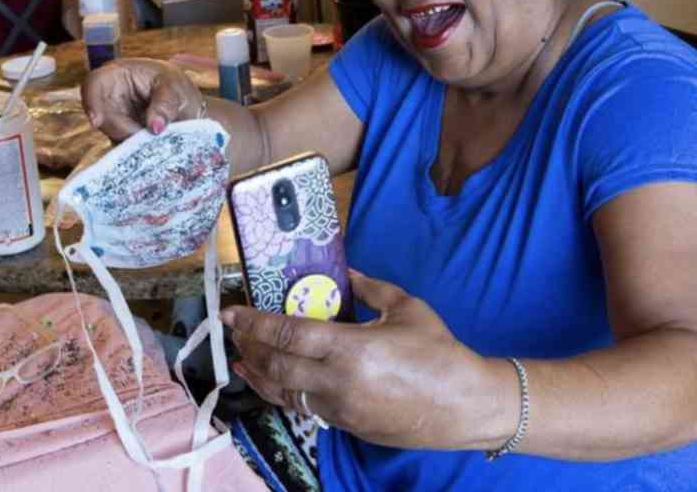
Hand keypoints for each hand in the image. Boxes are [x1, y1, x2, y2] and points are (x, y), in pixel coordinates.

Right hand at [81, 58, 205, 140]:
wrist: (182, 102)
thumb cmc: (173, 84)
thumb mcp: (174, 87)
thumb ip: (166, 104)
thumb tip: (155, 128)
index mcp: (116, 75)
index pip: (94, 84)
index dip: (91, 102)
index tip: (96, 122)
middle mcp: (109, 98)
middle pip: (102, 117)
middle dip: (122, 130)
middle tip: (149, 138)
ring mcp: (114, 120)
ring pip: (113, 136)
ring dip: (133, 143)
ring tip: (158, 140)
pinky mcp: (121, 137)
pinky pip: (123, 149)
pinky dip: (138, 151)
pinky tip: (155, 147)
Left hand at [223, 271, 498, 449]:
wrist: (465, 406)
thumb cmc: (440, 353)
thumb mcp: (406, 307)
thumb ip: (369, 287)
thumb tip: (345, 271)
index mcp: (349, 348)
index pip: (285, 334)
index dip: (252, 323)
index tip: (230, 312)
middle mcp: (336, 381)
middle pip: (275, 364)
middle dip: (247, 347)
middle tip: (234, 332)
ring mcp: (339, 408)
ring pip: (282, 392)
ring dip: (257, 374)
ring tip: (241, 359)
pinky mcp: (345, 425)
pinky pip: (303, 407)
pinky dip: (282, 392)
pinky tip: (273, 381)